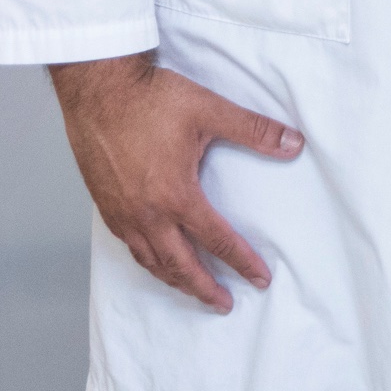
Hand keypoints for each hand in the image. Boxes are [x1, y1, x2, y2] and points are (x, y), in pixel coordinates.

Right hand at [51, 52, 303, 312]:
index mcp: (176, 195)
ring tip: (192, 290)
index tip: (260, 279)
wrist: (97, 87)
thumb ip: (254, 130)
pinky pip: (128, 246)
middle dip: (204, 288)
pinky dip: (146, 261)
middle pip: (180, 265)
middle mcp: (146, 213)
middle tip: (224, 304)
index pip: (217, 240)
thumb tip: (293, 143)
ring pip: (150, 261)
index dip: (242, 262)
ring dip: (174, 280)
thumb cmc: (151, 98)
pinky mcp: (104, 203)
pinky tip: (154, 259)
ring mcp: (121, 212)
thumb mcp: (210, 111)